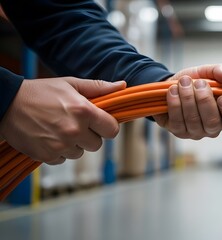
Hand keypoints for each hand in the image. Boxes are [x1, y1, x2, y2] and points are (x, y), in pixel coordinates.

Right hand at [0, 77, 125, 164]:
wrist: (6, 104)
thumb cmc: (40, 92)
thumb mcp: (70, 84)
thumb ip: (98, 87)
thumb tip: (123, 86)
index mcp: (84, 111)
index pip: (112, 130)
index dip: (107, 126)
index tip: (99, 122)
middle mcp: (74, 130)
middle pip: (97, 144)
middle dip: (90, 135)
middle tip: (75, 123)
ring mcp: (60, 145)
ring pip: (80, 153)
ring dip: (74, 144)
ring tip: (59, 128)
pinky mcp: (47, 156)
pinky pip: (63, 159)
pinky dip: (59, 151)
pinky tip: (49, 137)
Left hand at [153, 64, 221, 139]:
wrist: (173, 84)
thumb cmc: (195, 82)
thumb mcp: (208, 72)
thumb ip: (221, 71)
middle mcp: (213, 128)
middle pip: (212, 123)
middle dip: (204, 100)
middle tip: (199, 83)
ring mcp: (196, 132)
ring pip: (193, 121)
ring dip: (188, 98)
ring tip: (183, 82)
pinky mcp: (179, 131)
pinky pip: (177, 122)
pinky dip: (175, 103)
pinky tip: (173, 91)